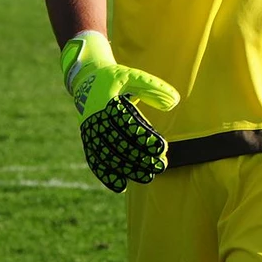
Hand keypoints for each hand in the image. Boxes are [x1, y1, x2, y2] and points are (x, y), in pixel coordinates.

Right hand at [60, 30, 178, 192]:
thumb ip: (154, 87)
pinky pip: (95, 160)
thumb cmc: (115, 78)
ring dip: (128, 168)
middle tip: (161, 165)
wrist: (85, 79)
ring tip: (149, 176)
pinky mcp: (87, 140)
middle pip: (119, 143)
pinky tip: (121, 185)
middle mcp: (96, 119)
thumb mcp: (133, 76)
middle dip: (141, 157)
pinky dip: (106, 174)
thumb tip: (175, 102)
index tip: (163, 147)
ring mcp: (90, 132)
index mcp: (107, 101)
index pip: (128, 123)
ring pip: (108, 156)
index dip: (145, 137)